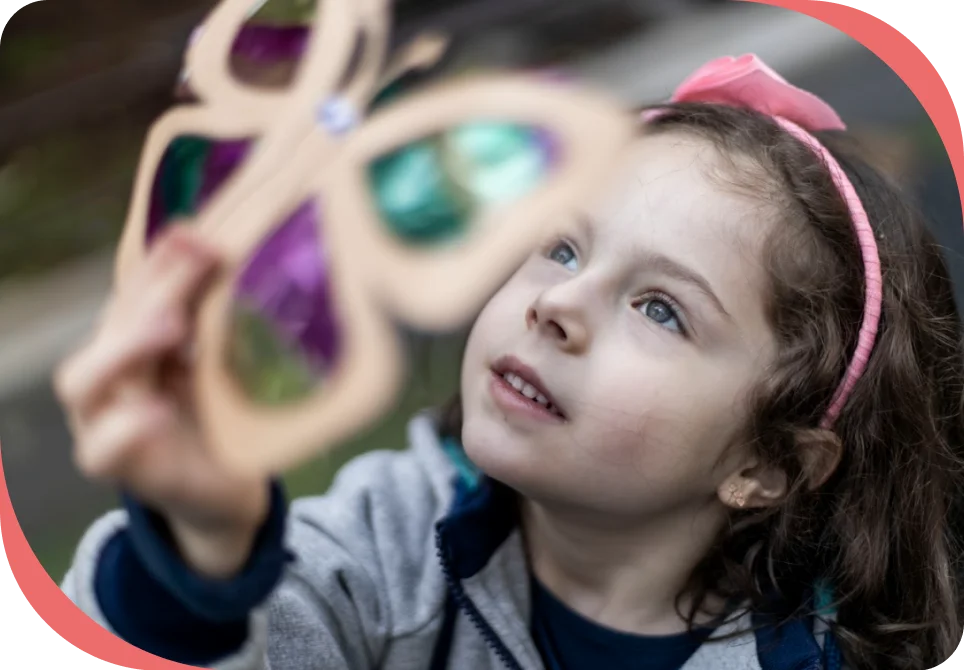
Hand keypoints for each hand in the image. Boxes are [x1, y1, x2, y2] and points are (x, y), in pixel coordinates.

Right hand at [55, 226, 269, 577]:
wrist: (231, 483)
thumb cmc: (223, 413)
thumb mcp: (227, 359)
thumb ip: (223, 315)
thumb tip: (246, 251)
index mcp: (135, 341)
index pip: (135, 290)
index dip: (160, 260)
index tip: (197, 233)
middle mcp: (111, 375)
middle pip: (110, 324)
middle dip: (152, 289)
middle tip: (197, 265)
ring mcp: (104, 421)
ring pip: (84, 380)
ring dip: (125, 346)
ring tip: (172, 327)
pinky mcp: (123, 470)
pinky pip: (101, 451)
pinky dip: (125, 429)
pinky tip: (157, 411)